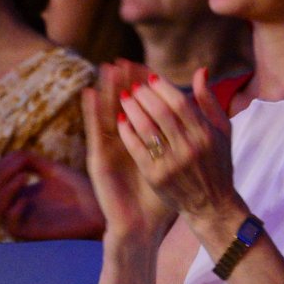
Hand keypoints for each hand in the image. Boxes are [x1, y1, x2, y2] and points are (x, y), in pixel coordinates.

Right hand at [0, 150, 105, 240]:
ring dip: (5, 190)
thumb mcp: (53, 170)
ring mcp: (24, 220)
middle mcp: (19, 206)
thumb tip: (12, 156)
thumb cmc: (80, 191)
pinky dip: (14, 210)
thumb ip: (31, 160)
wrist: (99, 211)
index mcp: (22, 191)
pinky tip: (26, 199)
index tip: (20, 157)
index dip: (2, 166)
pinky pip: (11, 225)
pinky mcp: (32, 233)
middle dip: (0, 176)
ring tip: (23, 177)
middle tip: (19, 167)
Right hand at [84, 65, 174, 242]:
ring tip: (105, 66)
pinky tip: (88, 93)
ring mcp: (109, 149)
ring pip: (105, 112)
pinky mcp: (98, 159)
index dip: (144, 86)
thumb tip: (196, 116)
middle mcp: (124, 141)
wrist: (141, 225)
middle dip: (124, 82)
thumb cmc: (161, 195)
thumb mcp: (176, 162)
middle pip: (122, 105)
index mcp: (143, 140)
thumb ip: (184, 138)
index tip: (146, 65)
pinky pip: (95, 131)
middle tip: (123, 58)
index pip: (143, 107)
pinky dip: (90, 111)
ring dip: (105, 89)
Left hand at [116, 67, 244, 240]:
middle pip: (160, 113)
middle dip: (144, 95)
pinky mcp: (156, 176)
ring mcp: (171, 163)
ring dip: (132, 109)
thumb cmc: (218, 164)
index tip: (151, 77)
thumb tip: (200, 71)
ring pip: (146, 128)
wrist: (212, 205)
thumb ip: (209, 101)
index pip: (180, 102)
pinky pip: (136, 148)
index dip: (163, 87)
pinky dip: (127, 132)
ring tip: (124, 98)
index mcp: (205, 134)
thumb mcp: (222, 131)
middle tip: (133, 86)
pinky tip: (121, 120)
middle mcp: (189, 147)